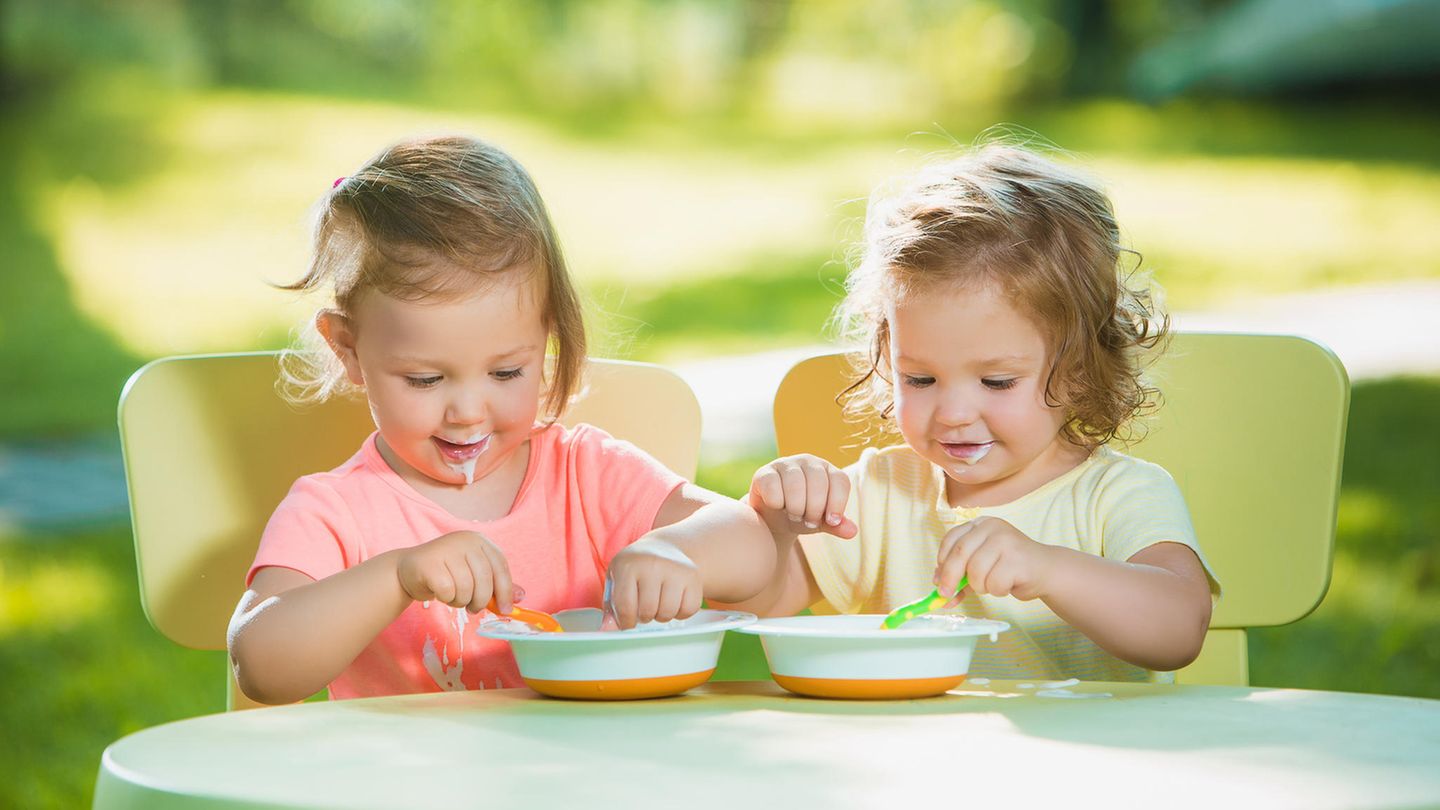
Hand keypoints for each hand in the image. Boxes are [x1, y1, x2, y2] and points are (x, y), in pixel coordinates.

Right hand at [395, 531, 514, 613]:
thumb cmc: (446, 574)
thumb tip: (521, 596)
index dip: (505, 590)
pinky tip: (440, 593)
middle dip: (482, 600)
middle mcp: (465, 540)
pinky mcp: (429, 563)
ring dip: (461, 601)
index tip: (505, 610)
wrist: (408, 571)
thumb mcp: (474, 575)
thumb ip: (496, 584)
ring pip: (466, 587)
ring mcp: (446, 549)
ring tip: (454, 597)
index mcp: (480, 541)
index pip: (500, 566)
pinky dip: (446, 598)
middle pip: (485, 578)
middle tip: (473, 608)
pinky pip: (448, 591)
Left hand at [605, 539, 702, 628]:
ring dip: (662, 616)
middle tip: (644, 609)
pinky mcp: (693, 576)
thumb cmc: (635, 569)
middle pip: (648, 611)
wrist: (664, 548)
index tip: (627, 622)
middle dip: (644, 617)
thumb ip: (611, 607)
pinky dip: (681, 612)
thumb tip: (608, 630)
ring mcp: (676, 569)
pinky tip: (674, 601)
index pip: (625, 606)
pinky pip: (689, 609)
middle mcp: (653, 564)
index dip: (625, 622)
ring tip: (658, 604)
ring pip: (668, 612)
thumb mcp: (617, 579)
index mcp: (628, 565)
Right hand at [748, 454, 856, 538]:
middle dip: (815, 510)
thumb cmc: (802, 516)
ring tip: (794, 515)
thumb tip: (852, 531)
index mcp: (827, 470)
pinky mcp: (765, 472)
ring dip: (796, 508)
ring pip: (796, 484)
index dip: (837, 504)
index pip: (840, 481)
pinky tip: (777, 506)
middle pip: (819, 483)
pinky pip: (773, 487)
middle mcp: (808, 461)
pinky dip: (777, 503)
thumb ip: (837, 525)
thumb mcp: (821, 522)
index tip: (830, 521)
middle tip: (809, 521)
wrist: (772, 518)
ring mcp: (785, 464)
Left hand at [934, 517, 1054, 602]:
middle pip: (960, 554)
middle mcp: (992, 527)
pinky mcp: (1017, 559)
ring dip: (981, 586)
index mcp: (980, 524)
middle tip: (946, 595)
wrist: (1046, 570)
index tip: (937, 581)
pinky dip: (997, 591)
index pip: (951, 540)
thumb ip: (960, 575)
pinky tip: (1008, 584)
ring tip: (994, 583)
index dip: (941, 562)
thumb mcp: (981, 566)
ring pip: (976, 572)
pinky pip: (994, 584)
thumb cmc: (1010, 568)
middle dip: (950, 578)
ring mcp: (1006, 541)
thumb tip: (938, 590)